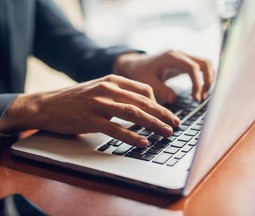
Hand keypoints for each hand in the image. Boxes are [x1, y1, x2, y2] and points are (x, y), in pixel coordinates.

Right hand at [0, 75, 179, 147]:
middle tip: (176, 124)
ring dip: (152, 124)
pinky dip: (131, 136)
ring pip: (133, 113)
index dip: (159, 103)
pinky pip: (115, 128)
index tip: (168, 114)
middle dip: (162, 114)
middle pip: (142, 102)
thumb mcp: (99, 89)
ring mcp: (98, 103)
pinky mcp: (90, 119)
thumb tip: (140, 106)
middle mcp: (108, 89)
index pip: (144, 90)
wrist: (47, 105)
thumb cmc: (76, 99)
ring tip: (166, 133)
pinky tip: (143, 143)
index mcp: (112, 80)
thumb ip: (119, 94)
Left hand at [114, 50, 213, 102]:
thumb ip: (160, 90)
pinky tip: (200, 91)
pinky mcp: (186, 62)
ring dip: (208, 79)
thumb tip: (173, 100)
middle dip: (208, 81)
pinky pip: (202, 67)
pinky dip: (205, 78)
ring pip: (206, 64)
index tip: (195, 99)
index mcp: (171, 57)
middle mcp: (180, 54)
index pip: (192, 67)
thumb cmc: (141, 72)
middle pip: (205, 62)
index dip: (197, 83)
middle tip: (202, 98)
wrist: (137, 64)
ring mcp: (184, 57)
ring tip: (201, 97)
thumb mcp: (147, 82)